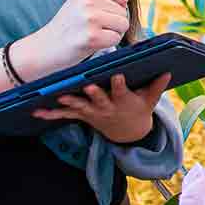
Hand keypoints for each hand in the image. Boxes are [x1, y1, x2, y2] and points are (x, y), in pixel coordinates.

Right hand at [18, 0, 130, 74]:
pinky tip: (92, 43)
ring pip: (123, 25)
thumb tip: (126, 4)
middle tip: (95, 28)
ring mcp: (90, 18)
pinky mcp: (91, 36)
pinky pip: (116, 39)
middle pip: (124, 12)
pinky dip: (108, 44)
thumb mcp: (80, 3)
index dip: (118, 7)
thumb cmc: (67, 28)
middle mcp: (89, 1)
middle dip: (114, 23)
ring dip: (112, 33)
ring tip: (94, 35)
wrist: (45, 47)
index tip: (105, 15)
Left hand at [33, 72, 172, 142]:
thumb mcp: (150, 100)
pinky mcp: (82, 115)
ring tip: (56, 97)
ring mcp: (92, 112)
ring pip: (79, 106)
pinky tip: (36, 112)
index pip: (122, 91)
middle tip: (87, 86)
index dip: (120, 84)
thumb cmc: (138, 109)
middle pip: (98, 99)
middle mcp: (106, 107)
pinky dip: (50, 114)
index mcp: (123, 101)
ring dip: (68, 102)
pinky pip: (65, 115)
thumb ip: (157, 86)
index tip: (119, 75)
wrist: (127, 133)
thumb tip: (168, 70)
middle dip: (92, 93)